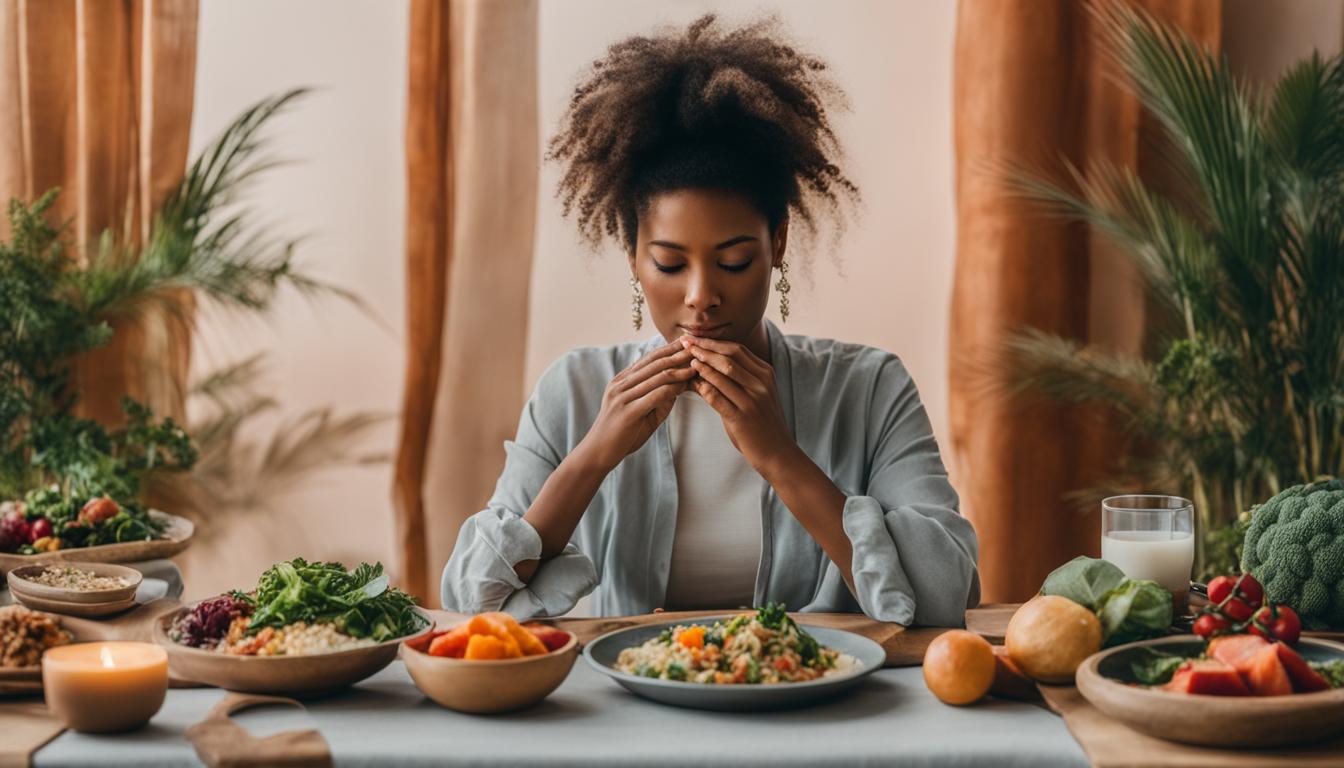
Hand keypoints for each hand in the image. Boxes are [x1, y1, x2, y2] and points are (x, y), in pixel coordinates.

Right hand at [578, 339, 695, 469]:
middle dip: (677, 354)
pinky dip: (674, 388)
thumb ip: (658, 399)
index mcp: (621, 381)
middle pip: (654, 363)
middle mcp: (620, 385)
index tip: (686, 342)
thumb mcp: (641, 412)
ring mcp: (622, 397)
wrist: (597, 453)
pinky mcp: (628, 412)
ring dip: (680, 370)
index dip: (668, 349)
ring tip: (697, 366)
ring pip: (657, 376)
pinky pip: (656, 394)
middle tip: (696, 347)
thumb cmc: (621, 434)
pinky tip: (685, 385)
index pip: (649, 359)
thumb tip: (679, 386)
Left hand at [682, 336, 795, 474]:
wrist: (777, 453)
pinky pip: (718, 397)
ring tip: (687, 359)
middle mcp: (761, 383)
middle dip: (705, 347)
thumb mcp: (758, 394)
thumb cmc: (763, 423)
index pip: (737, 349)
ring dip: (703, 364)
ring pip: (724, 373)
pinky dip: (703, 386)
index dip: (713, 342)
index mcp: (766, 373)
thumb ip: (741, 378)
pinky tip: (692, 383)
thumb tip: (712, 362)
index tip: (695, 338)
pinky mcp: (743, 417)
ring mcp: (753, 400)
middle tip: (685, 342)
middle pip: (729, 356)